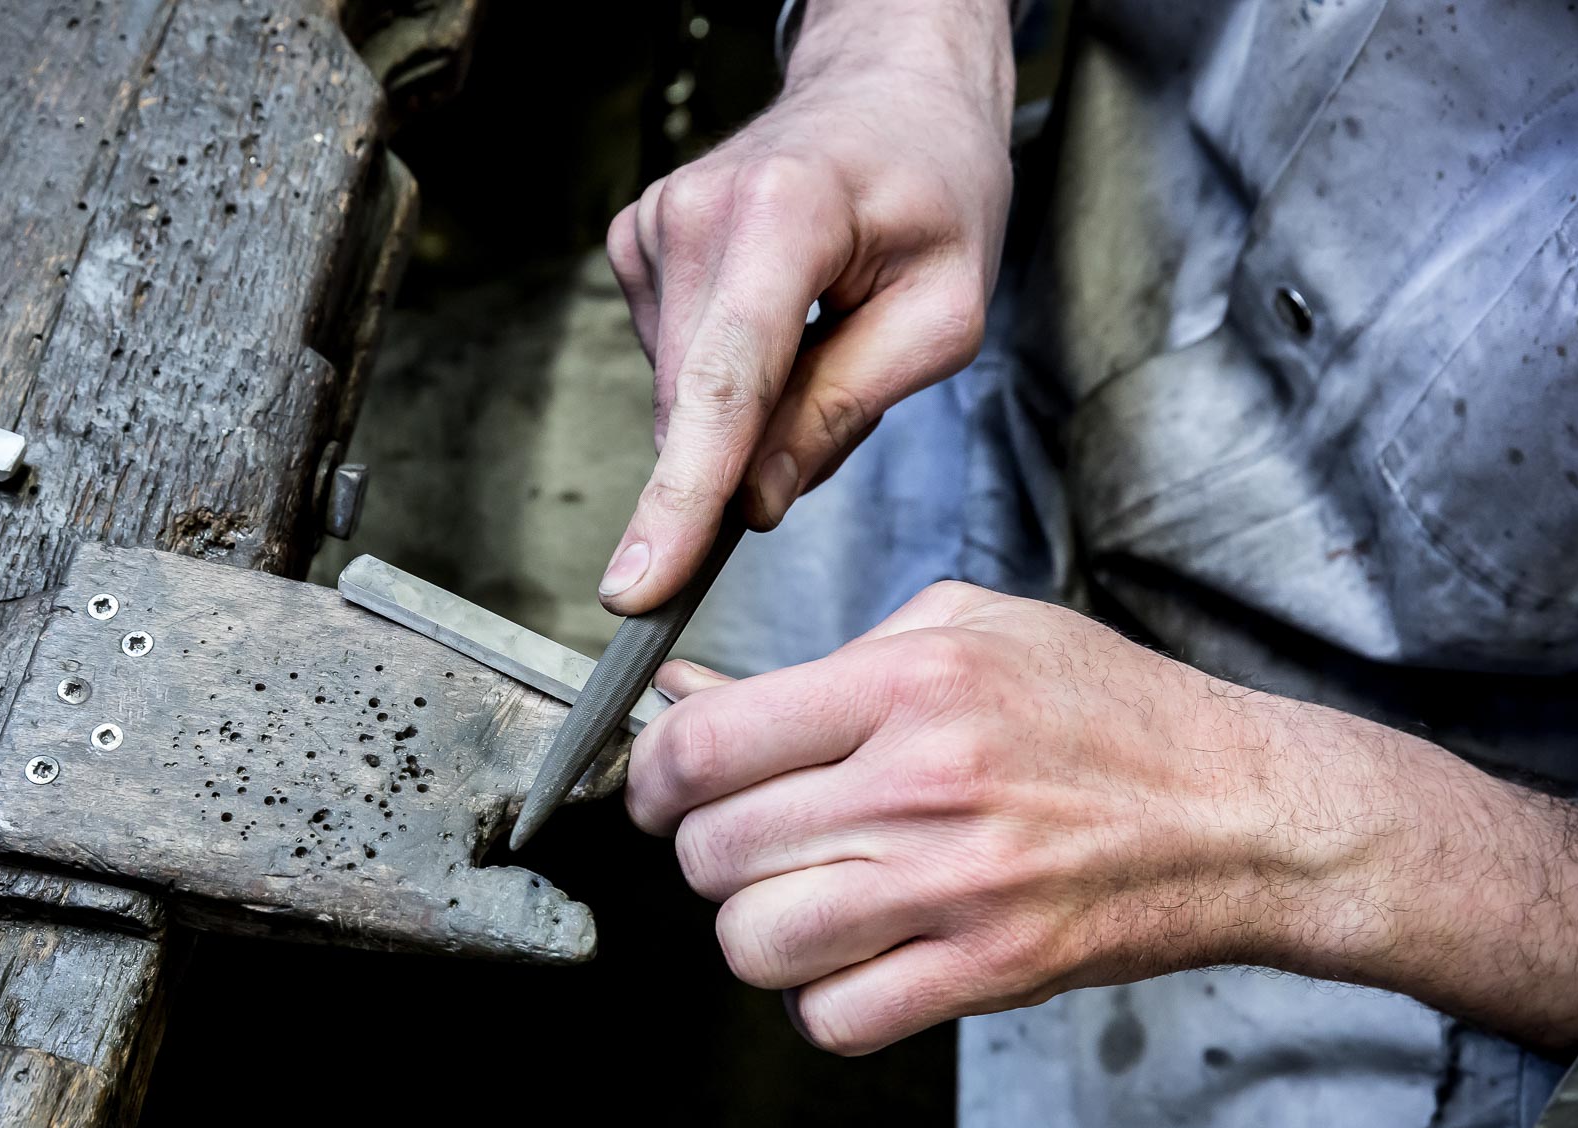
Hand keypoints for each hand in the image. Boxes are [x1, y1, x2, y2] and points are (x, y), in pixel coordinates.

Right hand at [600, 0, 1015, 612]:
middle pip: (695, 405)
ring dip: (746, 409)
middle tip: (832, 396)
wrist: (887, 93)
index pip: (724, 385)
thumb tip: (752, 502)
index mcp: (785, 215)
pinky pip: (673, 365)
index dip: (682, 498)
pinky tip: (775, 321)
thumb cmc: (933, 188)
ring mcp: (655, 225)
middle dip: (749, 452)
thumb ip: (846, 409)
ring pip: (681, 396)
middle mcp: (697, 214)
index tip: (640, 585)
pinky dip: (724, 375)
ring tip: (819, 332)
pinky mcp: (636, 244)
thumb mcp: (941, 313)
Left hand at [628, 583, 1577, 1055]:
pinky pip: (835, 1018)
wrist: (1243, 812)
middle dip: (707, 853)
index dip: (652, 776)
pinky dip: (821, 1000)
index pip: (707, 744)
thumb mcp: (965, 630)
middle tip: (748, 842)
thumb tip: (685, 696)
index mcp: (909, 683)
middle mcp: (924, 783)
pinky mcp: (991, 970)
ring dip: (756, 930)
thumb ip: (818, 664)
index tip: (661, 791)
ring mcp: (957, 886)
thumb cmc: (1106, 711)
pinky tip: (856, 958)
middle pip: (715, 850)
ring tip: (799, 900)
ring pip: (756, 941)